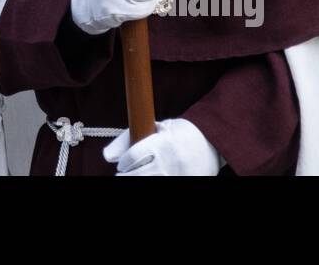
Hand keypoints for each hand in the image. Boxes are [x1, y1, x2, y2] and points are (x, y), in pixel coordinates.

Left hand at [103, 118, 221, 175]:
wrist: (212, 145)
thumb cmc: (179, 134)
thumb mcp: (157, 128)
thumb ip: (129, 138)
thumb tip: (106, 156)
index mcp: (163, 143)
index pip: (134, 156)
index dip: (124, 162)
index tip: (123, 164)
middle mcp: (170, 162)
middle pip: (137, 175)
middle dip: (126, 175)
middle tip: (126, 172)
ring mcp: (178, 177)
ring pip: (148, 183)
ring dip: (137, 179)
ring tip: (137, 174)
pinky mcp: (185, 184)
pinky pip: (160, 189)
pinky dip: (152, 183)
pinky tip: (151, 177)